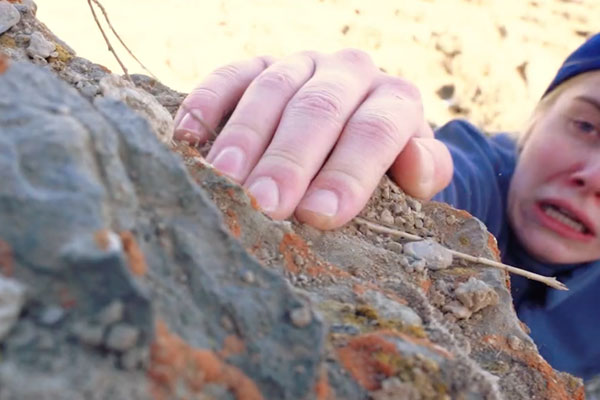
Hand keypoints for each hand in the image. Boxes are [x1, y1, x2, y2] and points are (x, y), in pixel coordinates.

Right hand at [173, 49, 452, 228]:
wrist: (358, 125)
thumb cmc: (384, 165)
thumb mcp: (414, 172)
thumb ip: (425, 170)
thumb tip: (415, 167)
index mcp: (393, 99)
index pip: (374, 131)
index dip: (348, 173)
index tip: (319, 216)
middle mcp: (349, 72)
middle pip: (318, 110)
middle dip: (290, 160)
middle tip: (265, 205)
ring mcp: (301, 65)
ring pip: (271, 91)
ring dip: (245, 136)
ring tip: (225, 178)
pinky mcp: (260, 66)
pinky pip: (230, 76)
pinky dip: (207, 103)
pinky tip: (188, 137)